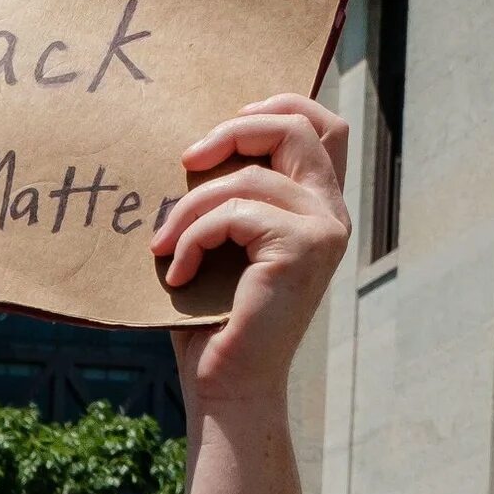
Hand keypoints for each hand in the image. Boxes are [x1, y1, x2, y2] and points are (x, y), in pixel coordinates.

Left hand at [157, 97, 350, 407]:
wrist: (228, 387)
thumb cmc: (212, 322)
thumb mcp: (220, 246)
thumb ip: (225, 198)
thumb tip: (187, 150)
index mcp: (317, 206)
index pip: (320, 125)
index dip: (275, 107)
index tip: (220, 129)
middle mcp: (332, 213)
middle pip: (298, 127)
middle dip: (233, 131)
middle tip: (185, 160)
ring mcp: (324, 230)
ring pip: (248, 178)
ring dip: (189, 207)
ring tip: (162, 246)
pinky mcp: (302, 248)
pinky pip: (233, 215)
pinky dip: (192, 238)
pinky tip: (175, 274)